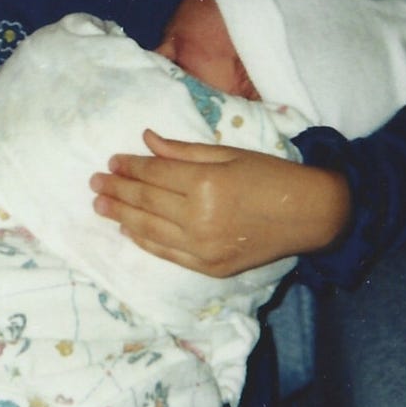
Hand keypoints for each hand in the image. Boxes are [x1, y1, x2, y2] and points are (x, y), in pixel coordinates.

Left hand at [90, 130, 349, 276]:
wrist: (310, 215)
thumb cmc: (271, 175)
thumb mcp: (229, 153)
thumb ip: (183, 151)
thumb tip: (146, 140)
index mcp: (206, 183)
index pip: (154, 174)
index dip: (130, 167)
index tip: (111, 161)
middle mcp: (200, 217)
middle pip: (146, 200)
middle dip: (117, 189)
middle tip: (95, 182)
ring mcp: (203, 246)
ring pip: (149, 228)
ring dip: (121, 215)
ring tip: (100, 205)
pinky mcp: (210, 266)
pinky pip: (167, 253)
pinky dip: (144, 240)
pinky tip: (127, 228)